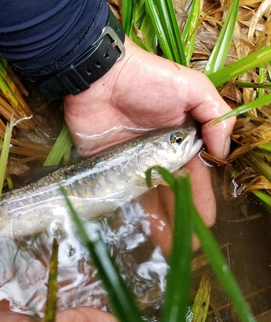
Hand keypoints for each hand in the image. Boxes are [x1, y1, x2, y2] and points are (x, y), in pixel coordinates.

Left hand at [64, 36, 232, 234]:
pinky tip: (132, 227)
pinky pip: (115, 190)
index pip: (193, 175)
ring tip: (163, 247)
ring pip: (144, 196)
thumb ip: (214, 116)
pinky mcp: (103, 163)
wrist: (99, 74)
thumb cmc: (148, 79)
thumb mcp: (191, 88)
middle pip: (169, 191)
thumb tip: (222, 153)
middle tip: (185, 247)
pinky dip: (124, 209)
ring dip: (155, 220)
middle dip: (179, 217)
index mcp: (177, 139)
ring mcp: (128, 160)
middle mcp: (154, 153)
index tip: (206, 223)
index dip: (200, 198)